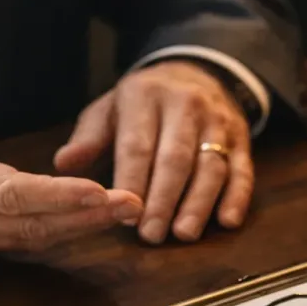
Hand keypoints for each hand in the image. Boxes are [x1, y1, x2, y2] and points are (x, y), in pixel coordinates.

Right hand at [0, 52, 142, 252]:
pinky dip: (64, 230)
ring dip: (82, 226)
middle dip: (86, 215)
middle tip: (133, 204)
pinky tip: (96, 218)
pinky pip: (26, 239)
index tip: (97, 191)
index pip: (5, 193)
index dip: (54, 196)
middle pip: (31, 223)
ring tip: (127, 210)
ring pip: (34, 236)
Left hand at [54, 60, 253, 244]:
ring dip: (198, 203)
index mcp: (145, 96)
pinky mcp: (241, 138)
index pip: (137, 144)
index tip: (123, 214)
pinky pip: (242, 169)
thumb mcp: (111, 108)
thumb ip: (89, 137)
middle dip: (163, 199)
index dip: (132, 181)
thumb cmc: (144, 102)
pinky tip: (227, 222)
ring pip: (211, 166)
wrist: (196, 71)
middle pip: (175, 158)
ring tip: (184, 234)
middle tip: (151, 235)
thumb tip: (64, 164)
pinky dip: (237, 197)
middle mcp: (185, 105)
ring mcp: (218, 121)